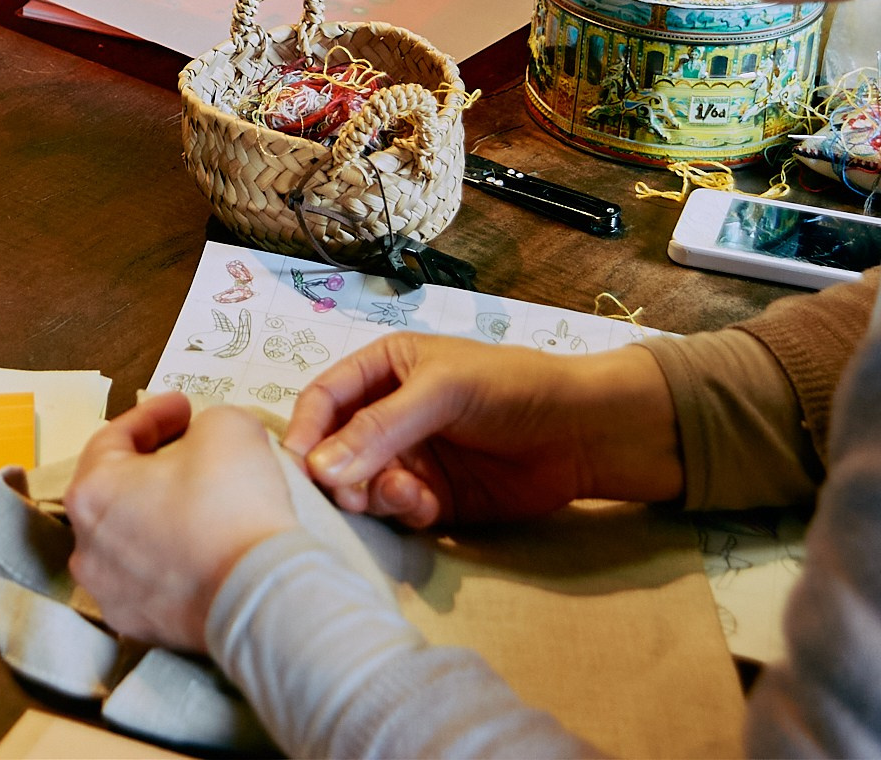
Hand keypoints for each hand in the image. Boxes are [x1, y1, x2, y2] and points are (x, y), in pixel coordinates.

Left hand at [64, 394, 298, 652]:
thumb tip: (201, 441)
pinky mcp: (138, 625)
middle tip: (190, 448)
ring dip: (158, 513)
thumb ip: (202, 422)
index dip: (153, 415)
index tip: (184, 408)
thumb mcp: (226, 425)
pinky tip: (201, 544)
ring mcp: (108, 591)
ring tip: (198, 498)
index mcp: (92, 491)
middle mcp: (87, 546)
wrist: (259, 592)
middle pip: (116, 490)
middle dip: (152, 464)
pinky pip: (149, 577)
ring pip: (129, 537)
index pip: (114, 438)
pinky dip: (169, 556)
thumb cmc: (232, 504)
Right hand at [283, 334, 681, 528]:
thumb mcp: (442, 390)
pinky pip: (395, 511)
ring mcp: (408, 458)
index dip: (305, 430)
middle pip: (333, 449)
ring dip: (371, 495)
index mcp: (383, 368)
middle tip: (349, 495)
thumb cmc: (511, 387)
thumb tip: (320, 468)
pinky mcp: (431, 498)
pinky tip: (428, 506)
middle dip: (337, 473)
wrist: (580, 434)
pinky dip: (403, 512)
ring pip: (359, 485)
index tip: (301, 467)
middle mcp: (386, 414)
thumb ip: (381, 427)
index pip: (324, 398)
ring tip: (407, 494)